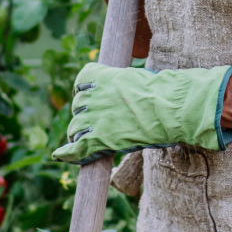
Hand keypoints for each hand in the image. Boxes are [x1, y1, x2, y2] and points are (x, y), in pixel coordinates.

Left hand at [52, 62, 231, 161]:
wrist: (171, 107)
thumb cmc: (165, 92)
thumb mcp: (141, 79)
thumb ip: (126, 84)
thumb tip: (130, 89)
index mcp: (104, 76)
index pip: (82, 80)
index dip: (85, 90)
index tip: (90, 95)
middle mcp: (95, 95)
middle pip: (78, 106)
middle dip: (85, 114)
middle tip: (97, 122)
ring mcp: (95, 118)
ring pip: (76, 127)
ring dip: (80, 133)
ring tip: (88, 140)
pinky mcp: (99, 140)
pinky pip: (76, 148)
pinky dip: (68, 153)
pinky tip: (61, 155)